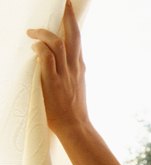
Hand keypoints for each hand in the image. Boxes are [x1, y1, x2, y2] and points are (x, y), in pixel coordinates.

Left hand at [27, 0, 89, 134]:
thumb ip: (70, 70)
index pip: (77, 39)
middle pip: (73, 35)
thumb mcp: (76, 85)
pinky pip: (47, 59)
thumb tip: (56, 58)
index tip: (68, 9)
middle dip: (67, 17)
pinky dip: (40, 49)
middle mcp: (75, 67)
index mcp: (80, 67)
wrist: (75, 126)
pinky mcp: (53, 82)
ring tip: (32, 31)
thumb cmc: (72, 108)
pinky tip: (33, 46)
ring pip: (59, 44)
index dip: (72, 22)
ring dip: (44, 34)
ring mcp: (65, 74)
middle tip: (63, 3)